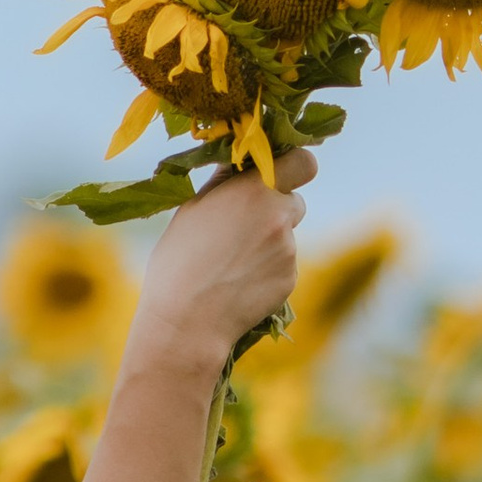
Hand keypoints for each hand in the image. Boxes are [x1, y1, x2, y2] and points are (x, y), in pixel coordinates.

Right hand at [133, 147, 314, 376]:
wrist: (186, 320)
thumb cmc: (179, 260)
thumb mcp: (192, 208)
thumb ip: (224, 182)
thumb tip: (239, 162)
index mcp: (254, 191)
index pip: (302, 161)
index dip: (293, 165)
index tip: (277, 174)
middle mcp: (279, 216)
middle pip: (294, 201)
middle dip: (275, 208)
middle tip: (242, 226)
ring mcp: (289, 250)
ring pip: (287, 235)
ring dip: (268, 241)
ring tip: (231, 261)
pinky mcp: (290, 279)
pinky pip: (284, 264)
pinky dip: (268, 269)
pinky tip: (239, 281)